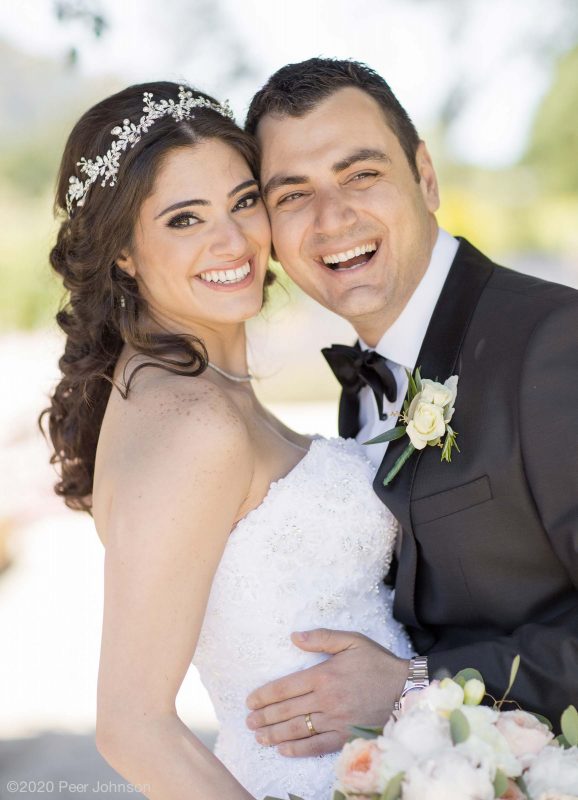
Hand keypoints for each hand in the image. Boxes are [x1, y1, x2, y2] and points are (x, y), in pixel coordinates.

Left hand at [245, 628, 408, 756]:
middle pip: (287, 710)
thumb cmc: (377, 662)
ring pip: (298, 729)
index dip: (265, 695)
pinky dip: (299, 750)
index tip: (251, 701)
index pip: (286, 687)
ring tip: (259, 737)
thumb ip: (322, 638)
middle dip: (265, 717)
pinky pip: (317, 746)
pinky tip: (284, 750)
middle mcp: (326, 700)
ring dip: (275, 734)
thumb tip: (294, 637)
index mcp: (324, 675)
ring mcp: (336, 720)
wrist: (406, 689)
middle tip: (248, 722)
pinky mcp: (346, 736)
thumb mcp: (351, 641)